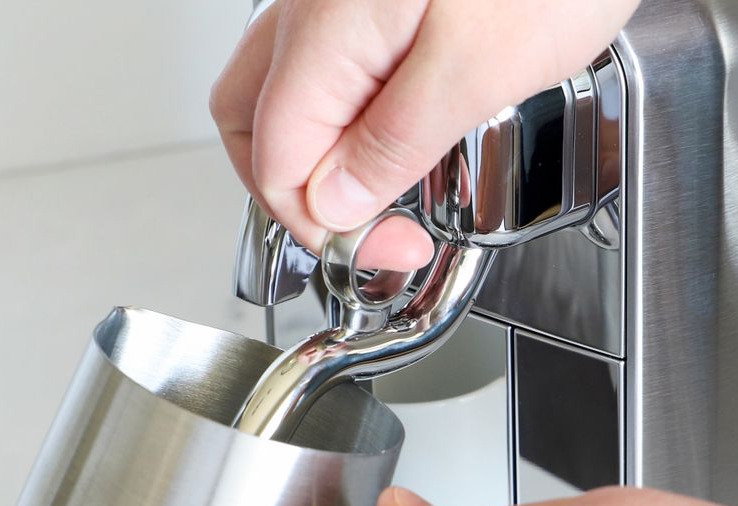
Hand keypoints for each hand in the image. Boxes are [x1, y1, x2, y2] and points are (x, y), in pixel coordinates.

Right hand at [210, 0, 639, 268]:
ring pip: (288, 88)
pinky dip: (354, 105)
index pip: (276, 163)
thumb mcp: (483, 66)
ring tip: (388, 186)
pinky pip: (335, 56)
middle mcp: (314, 4)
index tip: (391, 249)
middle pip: (254, 122)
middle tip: (369, 230)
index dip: (326, 227)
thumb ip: (397, 142)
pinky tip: (407, 121)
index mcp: (327, 28)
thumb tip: (336, 204)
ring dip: (322, 150)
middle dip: (299, 193)